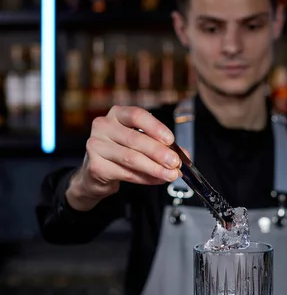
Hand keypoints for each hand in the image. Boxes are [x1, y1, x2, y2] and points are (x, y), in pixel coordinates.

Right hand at [66, 105, 181, 210]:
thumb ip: (162, 146)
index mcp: (117, 114)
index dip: (155, 127)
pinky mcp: (95, 166)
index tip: (171, 140)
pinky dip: (145, 178)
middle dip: (158, 152)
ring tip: (170, 174)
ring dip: (154, 168)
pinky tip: (156, 180)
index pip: (137, 115)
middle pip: (135, 138)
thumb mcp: (142, 143)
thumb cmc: (122, 152)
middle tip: (175, 163)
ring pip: (131, 158)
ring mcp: (96, 145)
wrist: (97, 173)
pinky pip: (125, 173)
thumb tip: (183, 155)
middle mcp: (103, 126)